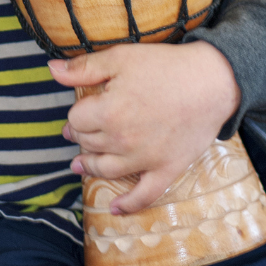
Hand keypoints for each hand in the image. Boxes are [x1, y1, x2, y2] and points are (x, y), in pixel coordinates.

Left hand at [48, 41, 240, 214]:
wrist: (214, 80)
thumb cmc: (167, 65)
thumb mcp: (123, 57)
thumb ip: (85, 67)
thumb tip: (51, 70)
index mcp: (108, 113)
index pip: (77, 119)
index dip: (78, 111)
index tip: (85, 106)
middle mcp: (121, 141)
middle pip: (89, 144)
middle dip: (82, 137)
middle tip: (81, 131)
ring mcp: (144, 159)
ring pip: (106, 170)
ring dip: (90, 168)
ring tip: (80, 165)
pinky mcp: (166, 169)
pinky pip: (144, 195)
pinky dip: (128, 205)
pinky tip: (115, 209)